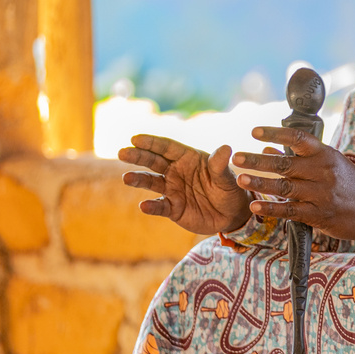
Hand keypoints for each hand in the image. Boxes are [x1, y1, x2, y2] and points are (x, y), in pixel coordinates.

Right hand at [119, 135, 251, 235]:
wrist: (232, 215)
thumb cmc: (230, 189)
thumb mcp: (227, 177)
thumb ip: (220, 165)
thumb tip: (226, 148)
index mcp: (188, 158)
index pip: (167, 147)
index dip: (151, 142)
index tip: (135, 138)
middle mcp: (176, 171)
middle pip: (154, 161)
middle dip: (138, 156)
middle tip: (122, 152)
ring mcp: (172, 189)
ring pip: (151, 182)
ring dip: (139, 179)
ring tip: (127, 178)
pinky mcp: (173, 208)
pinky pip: (160, 206)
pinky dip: (152, 206)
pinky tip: (144, 206)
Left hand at [233, 126, 354, 242]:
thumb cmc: (350, 185)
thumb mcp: (329, 164)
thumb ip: (299, 158)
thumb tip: (267, 150)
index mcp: (325, 154)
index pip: (298, 139)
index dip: (275, 133)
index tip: (254, 132)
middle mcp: (323, 171)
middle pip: (285, 164)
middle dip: (258, 160)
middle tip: (237, 157)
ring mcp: (321, 194)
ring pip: (285, 187)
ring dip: (260, 183)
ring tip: (240, 179)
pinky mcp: (319, 215)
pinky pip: (291, 210)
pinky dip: (272, 208)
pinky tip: (256, 206)